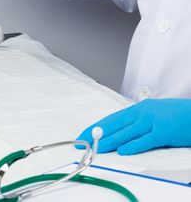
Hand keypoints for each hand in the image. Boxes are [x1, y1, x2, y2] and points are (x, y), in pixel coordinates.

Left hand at [76, 98, 190, 154]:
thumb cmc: (177, 115)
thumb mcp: (153, 115)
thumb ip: (138, 123)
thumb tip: (121, 135)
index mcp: (138, 109)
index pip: (112, 119)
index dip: (96, 127)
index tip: (84, 134)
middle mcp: (141, 113)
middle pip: (114, 125)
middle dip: (96, 134)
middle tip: (82, 142)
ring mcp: (152, 121)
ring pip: (126, 133)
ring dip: (109, 141)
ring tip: (96, 148)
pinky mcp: (163, 132)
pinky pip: (145, 140)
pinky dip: (133, 146)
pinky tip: (122, 151)